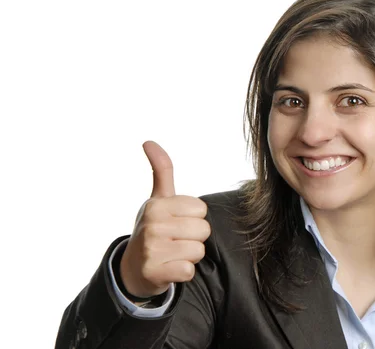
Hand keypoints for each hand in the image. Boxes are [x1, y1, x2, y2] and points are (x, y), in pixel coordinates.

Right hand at [119, 141, 209, 298]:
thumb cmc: (153, 229)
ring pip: (198, 251)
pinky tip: (169, 268)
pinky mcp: (155, 272)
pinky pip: (189, 271)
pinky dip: (182, 272)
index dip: (193, 218)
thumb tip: (149, 141)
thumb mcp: (157, 199)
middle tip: (175, 241)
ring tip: (172, 254)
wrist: (133, 269)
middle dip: (194, 238)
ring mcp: (152, 249)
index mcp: (157, 205)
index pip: (201, 210)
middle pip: (203, 230)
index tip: (177, 223)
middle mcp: (152, 225)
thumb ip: (161, 170)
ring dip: (189, 256)